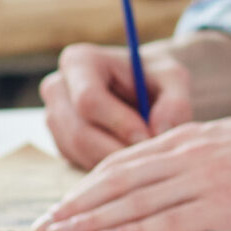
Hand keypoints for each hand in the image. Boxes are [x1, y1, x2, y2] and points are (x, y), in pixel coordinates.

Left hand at [37, 104, 230, 230]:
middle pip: (117, 179)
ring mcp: (203, 176)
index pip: (123, 160)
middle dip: (75, 204)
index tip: (61, 204)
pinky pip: (169, 219)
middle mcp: (187, 153)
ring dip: (91, 219)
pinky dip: (135, 230)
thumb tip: (172, 174)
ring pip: (134, 199)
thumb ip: (198, 154)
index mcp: (187, 136)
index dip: (86, 184)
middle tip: (42, 225)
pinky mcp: (222, 202)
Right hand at [40, 42, 194, 168]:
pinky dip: (106, 168)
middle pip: (79, 132)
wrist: (144, 89)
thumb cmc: (157, 79)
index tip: (149, 137)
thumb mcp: (175, 80)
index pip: (88, 100)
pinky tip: (132, 161)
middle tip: (151, 157)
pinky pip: (78, 163)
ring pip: (78, 152)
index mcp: (80, 62)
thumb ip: (175, 102)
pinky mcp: (60, 142)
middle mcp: (57, 88)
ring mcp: (54, 117)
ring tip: (146, 158)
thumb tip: (160, 130)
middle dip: (117, 149)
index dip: (119, 123)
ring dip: (114, 162)